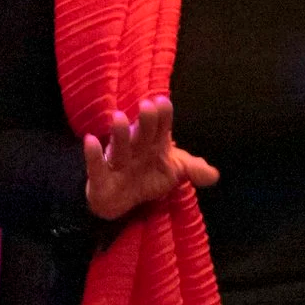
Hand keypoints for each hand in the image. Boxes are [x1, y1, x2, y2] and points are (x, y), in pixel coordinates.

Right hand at [83, 95, 219, 220]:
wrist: (117, 202)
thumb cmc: (145, 176)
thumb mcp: (172, 173)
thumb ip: (192, 169)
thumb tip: (214, 175)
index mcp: (154, 145)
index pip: (160, 128)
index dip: (162, 117)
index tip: (163, 103)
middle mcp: (135, 150)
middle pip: (142, 135)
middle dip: (145, 122)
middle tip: (147, 106)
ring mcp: (117, 163)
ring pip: (119, 148)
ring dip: (119, 134)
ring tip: (119, 117)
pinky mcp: (100, 179)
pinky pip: (96, 167)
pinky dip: (93, 155)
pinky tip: (90, 141)